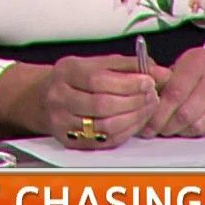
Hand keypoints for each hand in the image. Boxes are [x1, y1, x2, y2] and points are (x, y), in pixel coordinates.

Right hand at [32, 55, 159, 149]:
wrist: (43, 98)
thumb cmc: (78, 78)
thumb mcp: (99, 63)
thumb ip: (131, 66)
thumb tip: (162, 73)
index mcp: (67, 72)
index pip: (98, 80)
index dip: (128, 83)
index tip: (149, 81)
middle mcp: (59, 98)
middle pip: (101, 105)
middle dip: (134, 101)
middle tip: (153, 96)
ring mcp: (62, 122)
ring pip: (104, 126)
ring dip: (134, 118)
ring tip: (148, 108)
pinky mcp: (69, 141)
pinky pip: (104, 141)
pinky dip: (126, 132)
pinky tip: (137, 121)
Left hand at [144, 48, 204, 137]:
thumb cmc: (195, 73)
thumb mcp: (176, 68)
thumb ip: (159, 82)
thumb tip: (142, 101)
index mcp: (199, 61)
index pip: (174, 93)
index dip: (158, 113)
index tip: (147, 124)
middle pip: (186, 114)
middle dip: (166, 126)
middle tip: (157, 130)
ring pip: (198, 126)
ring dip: (181, 131)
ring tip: (173, 128)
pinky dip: (197, 133)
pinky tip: (189, 127)